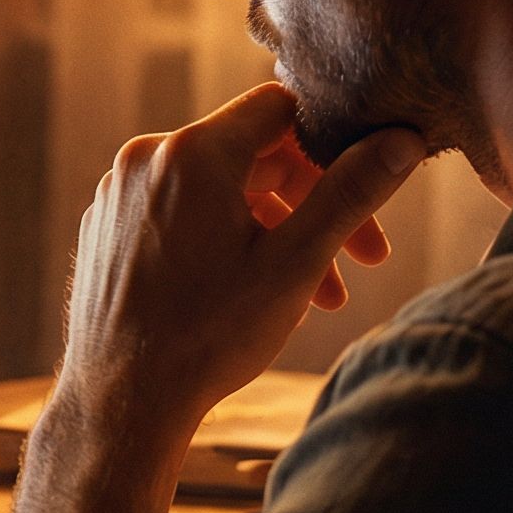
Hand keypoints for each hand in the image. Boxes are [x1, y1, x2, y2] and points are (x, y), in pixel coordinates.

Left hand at [56, 82, 423, 438]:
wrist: (118, 403)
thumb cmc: (206, 337)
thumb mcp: (295, 263)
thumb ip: (351, 193)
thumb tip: (404, 140)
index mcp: (190, 153)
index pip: (279, 109)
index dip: (331, 144)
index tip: (365, 189)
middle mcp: (145, 160)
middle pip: (252, 155)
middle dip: (312, 205)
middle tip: (363, 260)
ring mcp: (120, 196)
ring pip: (219, 192)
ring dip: (277, 233)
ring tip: (319, 297)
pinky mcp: (109, 230)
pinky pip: (181, 216)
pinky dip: (226, 243)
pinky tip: (254, 297)